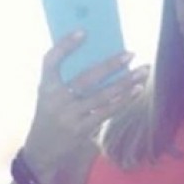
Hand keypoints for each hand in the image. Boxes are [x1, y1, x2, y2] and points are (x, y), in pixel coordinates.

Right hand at [24, 30, 149, 178]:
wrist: (41, 151)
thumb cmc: (50, 117)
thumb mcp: (50, 96)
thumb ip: (66, 80)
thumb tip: (101, 62)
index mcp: (45, 86)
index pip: (50, 59)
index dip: (65, 45)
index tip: (83, 31)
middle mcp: (56, 100)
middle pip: (86, 78)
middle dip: (111, 65)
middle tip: (131, 53)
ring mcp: (69, 116)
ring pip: (102, 96)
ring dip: (125, 83)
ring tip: (143, 71)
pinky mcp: (81, 130)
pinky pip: (106, 113)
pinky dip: (122, 101)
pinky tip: (135, 91)